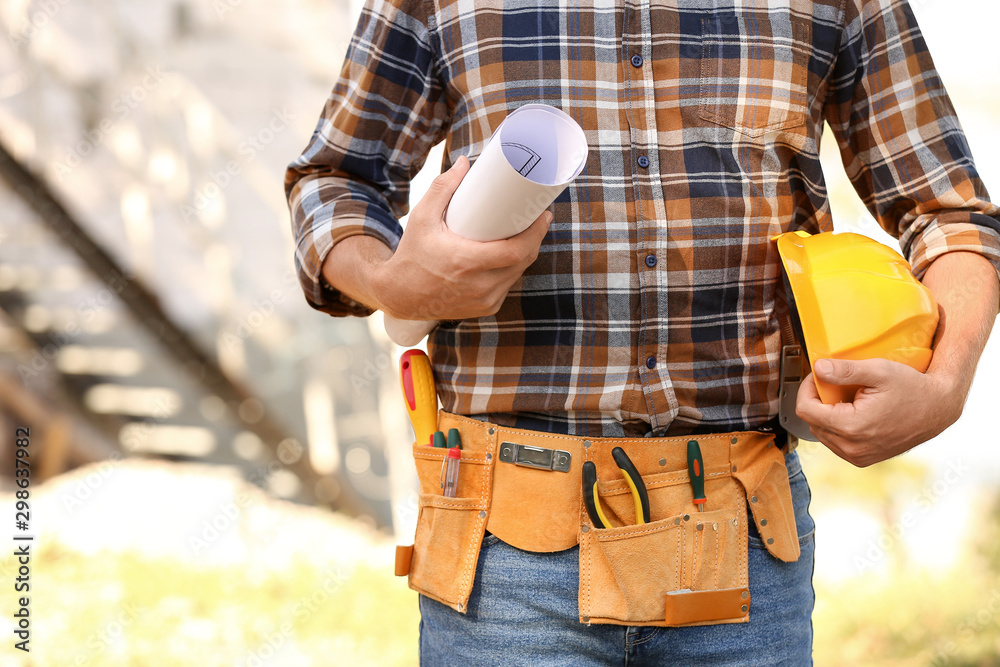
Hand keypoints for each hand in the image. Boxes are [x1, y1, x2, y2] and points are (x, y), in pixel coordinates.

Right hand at [374, 155, 551, 320]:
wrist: (398, 295)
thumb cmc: (411, 254)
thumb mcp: (422, 218)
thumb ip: (442, 188)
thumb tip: (464, 163)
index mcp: (466, 263)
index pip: (515, 252)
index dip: (535, 234)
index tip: (542, 215)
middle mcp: (478, 287)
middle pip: (522, 262)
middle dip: (534, 239)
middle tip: (537, 219)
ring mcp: (483, 301)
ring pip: (517, 275)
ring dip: (525, 255)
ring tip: (527, 233)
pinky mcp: (484, 309)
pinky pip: (507, 286)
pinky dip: (511, 271)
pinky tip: (514, 257)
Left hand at [794, 358, 963, 466]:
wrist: (937, 409)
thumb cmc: (912, 388)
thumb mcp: (879, 371)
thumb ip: (845, 370)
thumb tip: (818, 368)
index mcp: (851, 427)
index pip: (805, 410)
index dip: (807, 389)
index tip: (818, 376)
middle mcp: (852, 447)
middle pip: (812, 421)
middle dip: (817, 401)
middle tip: (833, 384)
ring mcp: (857, 457)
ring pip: (822, 433)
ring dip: (826, 414)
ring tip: (846, 398)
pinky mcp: (862, 460)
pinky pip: (835, 443)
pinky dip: (837, 427)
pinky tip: (851, 413)